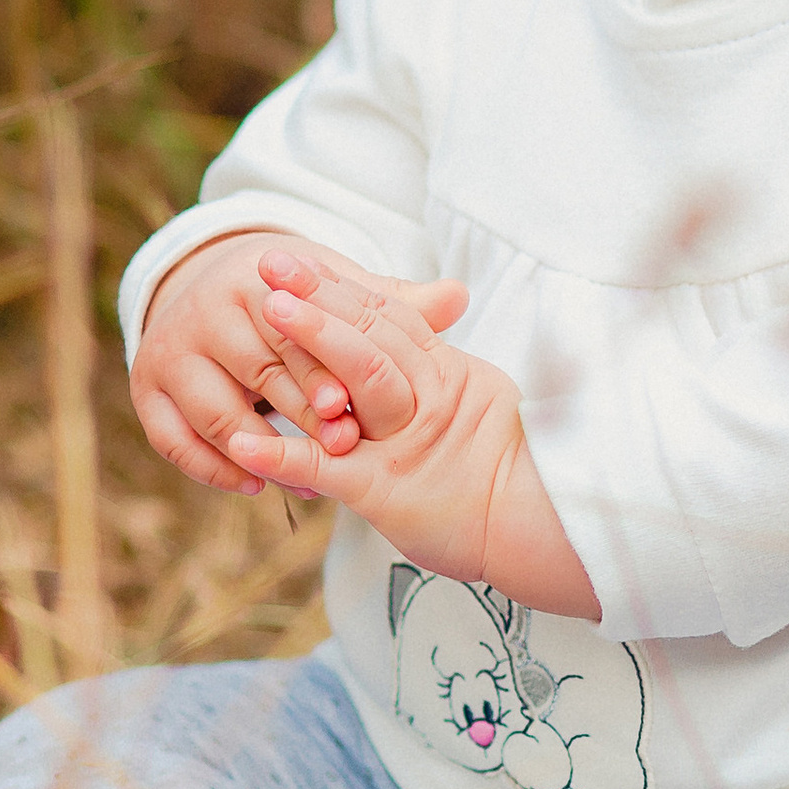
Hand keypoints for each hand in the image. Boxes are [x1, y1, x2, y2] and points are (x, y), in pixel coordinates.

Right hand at [129, 232, 466, 498]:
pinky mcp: (146, 391)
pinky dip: (213, 468)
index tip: (355, 405)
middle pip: (257, 373)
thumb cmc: (292, 302)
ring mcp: (167, 352)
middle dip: (302, 415)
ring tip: (308, 479)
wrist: (209, 291)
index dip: (325, 369)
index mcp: (250, 281)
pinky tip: (257, 483)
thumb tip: (460, 296)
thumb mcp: (334, 292)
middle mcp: (201, 311)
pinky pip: (174, 441)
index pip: (290, 331)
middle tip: (345, 449)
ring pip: (215, 411)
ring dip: (260, 449)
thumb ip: (392, 303)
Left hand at [227, 247, 599, 619]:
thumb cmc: (518, 477)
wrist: (546, 529)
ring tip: (265, 310)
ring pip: (362, 377)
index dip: (344, 285)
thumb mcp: (485, 407)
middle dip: (320, 294)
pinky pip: (330, 467)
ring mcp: (407, 442)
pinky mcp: (388, 491)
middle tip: (271, 262)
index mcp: (450, 377)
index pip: (391, 317)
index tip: (301, 260)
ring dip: (312, 340)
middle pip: (372, 332)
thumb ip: (446, 374)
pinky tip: (243, 438)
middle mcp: (429, 399)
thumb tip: (436, 337)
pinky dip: (283, 452)